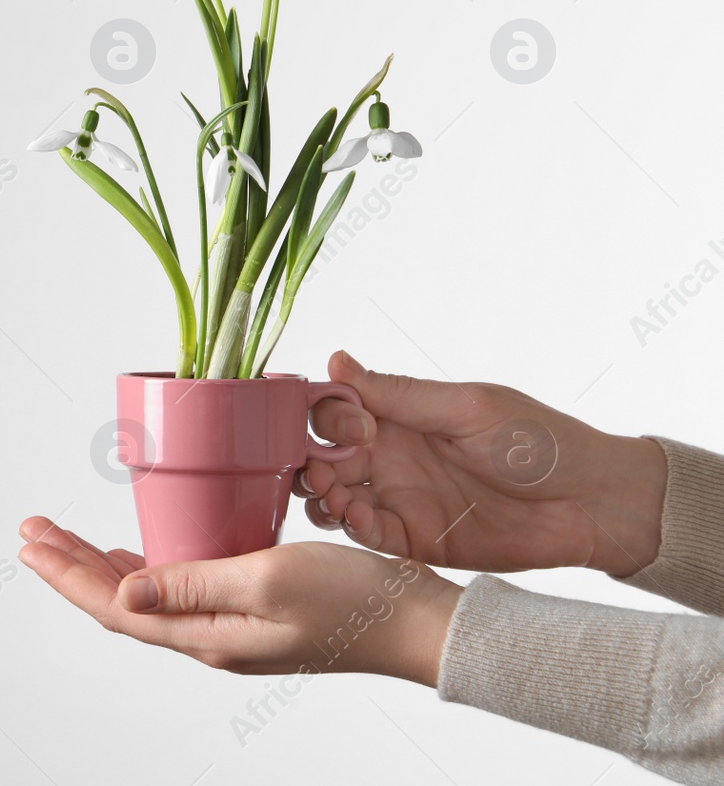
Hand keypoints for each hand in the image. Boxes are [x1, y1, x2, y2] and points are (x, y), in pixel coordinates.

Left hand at [17, 517, 459, 685]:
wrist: (416, 623)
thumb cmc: (354, 598)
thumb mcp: (267, 577)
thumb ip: (192, 584)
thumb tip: (124, 595)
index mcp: (207, 635)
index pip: (113, 608)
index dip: (66, 574)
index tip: (30, 542)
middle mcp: (209, 639)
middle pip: (118, 604)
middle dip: (70, 565)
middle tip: (32, 531)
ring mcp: (229, 629)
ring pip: (144, 599)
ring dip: (100, 566)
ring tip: (63, 539)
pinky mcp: (249, 614)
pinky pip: (177, 593)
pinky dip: (144, 569)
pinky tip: (136, 555)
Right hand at [301, 351, 666, 575]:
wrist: (590, 503)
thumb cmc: (540, 442)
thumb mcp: (467, 407)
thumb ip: (399, 394)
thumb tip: (337, 361)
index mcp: (400, 417)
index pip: (335, 411)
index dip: (327, 417)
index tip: (352, 426)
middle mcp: (390, 457)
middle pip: (322, 456)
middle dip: (309, 461)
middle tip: (324, 469)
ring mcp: (399, 500)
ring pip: (332, 497)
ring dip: (321, 496)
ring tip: (335, 496)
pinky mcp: (414, 540)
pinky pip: (366, 536)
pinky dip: (351, 527)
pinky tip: (359, 518)